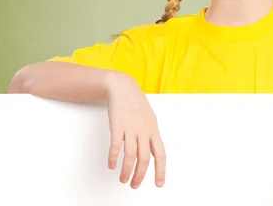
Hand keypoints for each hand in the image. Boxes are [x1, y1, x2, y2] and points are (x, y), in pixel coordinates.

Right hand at [105, 72, 165, 188]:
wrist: (122, 87)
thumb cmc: (135, 104)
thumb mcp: (149, 119)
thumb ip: (151, 135)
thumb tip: (154, 152)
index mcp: (153, 130)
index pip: (160, 154)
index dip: (161, 170)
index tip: (159, 184)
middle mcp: (144, 131)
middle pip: (144, 159)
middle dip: (140, 175)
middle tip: (134, 185)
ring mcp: (131, 128)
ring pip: (131, 155)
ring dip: (126, 170)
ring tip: (122, 179)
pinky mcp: (117, 125)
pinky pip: (116, 146)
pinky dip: (114, 158)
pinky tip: (112, 165)